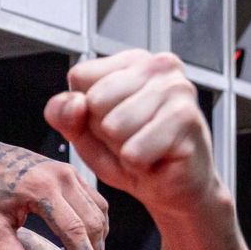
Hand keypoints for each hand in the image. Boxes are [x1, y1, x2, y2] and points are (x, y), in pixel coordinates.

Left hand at [0, 145, 107, 249]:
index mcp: (41, 189)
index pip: (74, 229)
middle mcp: (61, 176)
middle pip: (93, 221)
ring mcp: (69, 171)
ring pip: (99, 210)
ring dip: (99, 239)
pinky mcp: (71, 171)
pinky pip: (95, 200)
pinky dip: (96, 222)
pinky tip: (87, 242)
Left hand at [45, 50, 217, 220]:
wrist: (172, 187)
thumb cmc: (131, 153)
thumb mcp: (83, 133)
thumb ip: (63, 113)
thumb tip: (75, 102)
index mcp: (131, 61)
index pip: (80, 77)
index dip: (84, 110)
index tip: (109, 119)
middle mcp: (158, 66)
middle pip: (95, 100)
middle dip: (104, 131)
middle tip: (129, 138)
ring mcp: (177, 88)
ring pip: (114, 126)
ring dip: (122, 148)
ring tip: (142, 147)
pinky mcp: (187, 118)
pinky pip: (135, 151)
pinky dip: (137, 164)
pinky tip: (155, 158)